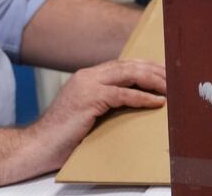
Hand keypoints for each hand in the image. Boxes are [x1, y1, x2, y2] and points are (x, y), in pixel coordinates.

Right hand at [23, 59, 164, 173]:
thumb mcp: (88, 110)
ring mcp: (88, 85)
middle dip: (155, 71)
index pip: (124, 65)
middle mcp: (88, 76)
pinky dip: (143, 97)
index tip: (166, 73)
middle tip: (175, 78)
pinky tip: (157, 102)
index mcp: (88, 76)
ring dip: (154, 81)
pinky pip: (124, 94)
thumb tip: (136, 99)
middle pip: (130, 66)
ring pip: (130, 75)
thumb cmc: (63, 134)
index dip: (147, 67)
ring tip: (171, 89)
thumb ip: (107, 100)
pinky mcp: (90, 99)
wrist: (37, 146)